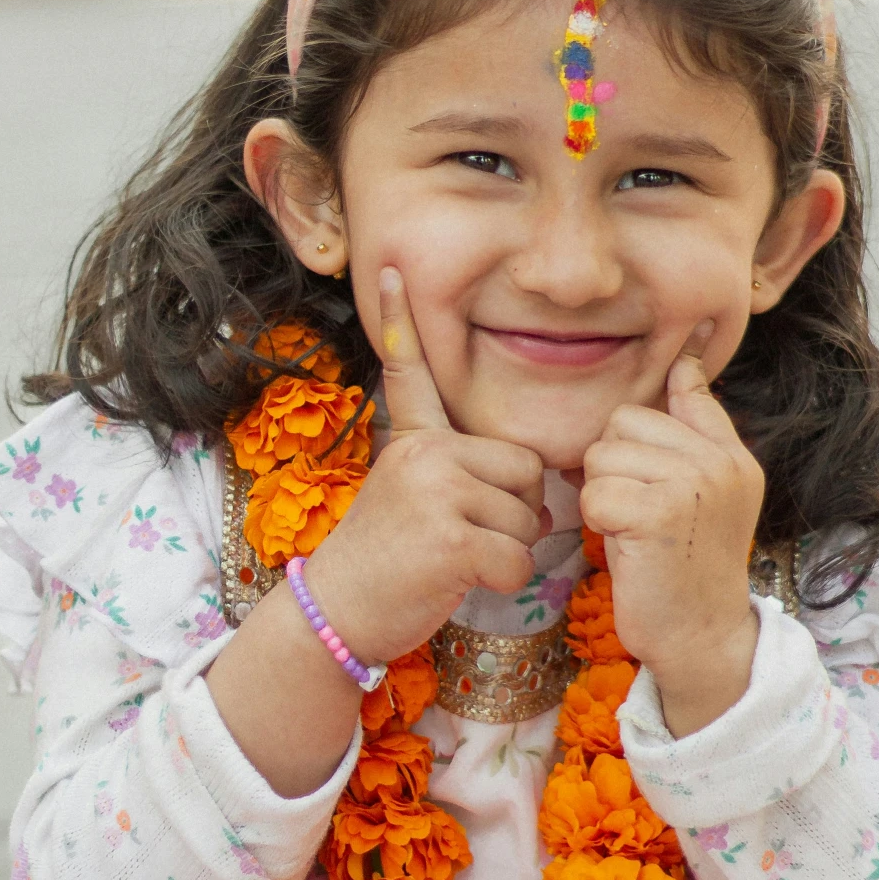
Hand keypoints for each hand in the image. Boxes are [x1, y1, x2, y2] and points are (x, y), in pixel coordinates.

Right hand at [304, 269, 546, 662]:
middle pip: (525, 468)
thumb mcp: (412, 499)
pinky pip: (518, 557)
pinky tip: (462, 582)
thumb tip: (540, 497)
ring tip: (458, 561)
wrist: (338, 613)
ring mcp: (436, 491)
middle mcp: (423, 453)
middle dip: (516, 511)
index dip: (399, 318)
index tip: (392, 266)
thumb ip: (462, 478)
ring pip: (528, 517)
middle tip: (469, 537)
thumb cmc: (386, 564)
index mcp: (413, 440)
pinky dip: (503, 582)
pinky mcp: (451, 537)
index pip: (409, 372)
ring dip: (508, 552)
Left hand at [580, 327, 762, 736]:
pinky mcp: (659, 512)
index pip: (690, 388)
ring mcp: (694, 484)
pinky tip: (626, 547)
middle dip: (615, 466)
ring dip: (603, 496)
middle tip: (640, 513)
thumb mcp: (707, 495)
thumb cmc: (689, 569)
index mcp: (732, 455)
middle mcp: (721, 462)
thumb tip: (686, 364)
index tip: (675, 365)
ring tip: (635, 531)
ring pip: (602, 455)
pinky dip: (598, 524)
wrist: (702, 638)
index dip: (672, 377)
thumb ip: (696, 433)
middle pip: (623, 421)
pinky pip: (595, 493)